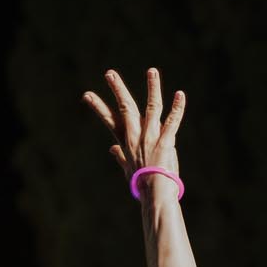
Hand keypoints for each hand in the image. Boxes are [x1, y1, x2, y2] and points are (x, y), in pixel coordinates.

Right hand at [82, 67, 185, 195]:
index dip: (99, 107)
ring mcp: (150, 138)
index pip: (110, 121)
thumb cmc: (143, 184)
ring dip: (152, 87)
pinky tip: (180, 94)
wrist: (155, 195)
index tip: (87, 95)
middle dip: (118, 89)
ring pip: (152, 107)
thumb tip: (112, 149)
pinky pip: (172, 121)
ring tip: (151, 71)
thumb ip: (120, 157)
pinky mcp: (165, 142)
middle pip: (126, 107)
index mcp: (126, 142)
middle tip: (109, 74)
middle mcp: (136, 137)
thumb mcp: (128, 169)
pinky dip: (177, 107)